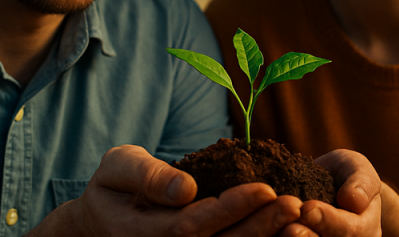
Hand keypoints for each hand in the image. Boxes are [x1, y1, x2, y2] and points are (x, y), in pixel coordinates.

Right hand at [27, 145, 301, 236]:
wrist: (100, 225)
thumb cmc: (113, 187)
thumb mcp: (117, 167)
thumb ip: (147, 175)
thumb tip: (186, 188)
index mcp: (143, 233)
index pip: (192, 226)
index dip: (231, 209)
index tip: (266, 188)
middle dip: (260, 226)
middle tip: (296, 204)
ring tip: (298, 215)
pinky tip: (287, 232)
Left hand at [281, 150, 381, 236]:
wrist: (331, 186)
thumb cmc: (348, 176)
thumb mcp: (358, 169)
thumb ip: (360, 182)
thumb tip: (353, 200)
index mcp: (365, 230)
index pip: (350, 230)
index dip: (328, 220)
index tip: (308, 207)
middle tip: (289, 227)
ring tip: (279, 230)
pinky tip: (268, 231)